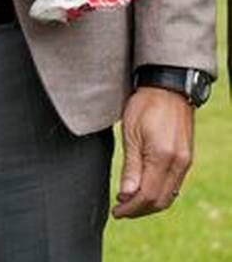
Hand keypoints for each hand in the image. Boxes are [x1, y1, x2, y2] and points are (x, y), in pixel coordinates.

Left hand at [113, 86, 194, 217]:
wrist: (168, 89)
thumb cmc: (145, 106)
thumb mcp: (131, 134)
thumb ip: (131, 167)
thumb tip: (126, 195)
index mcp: (163, 157)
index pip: (147, 195)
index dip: (130, 208)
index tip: (116, 212)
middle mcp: (178, 164)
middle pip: (160, 200)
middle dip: (139, 210)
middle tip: (119, 211)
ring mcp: (185, 162)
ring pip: (169, 195)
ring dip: (149, 203)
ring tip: (128, 203)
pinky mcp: (186, 159)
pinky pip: (174, 184)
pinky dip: (158, 193)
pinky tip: (143, 190)